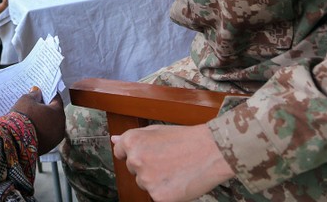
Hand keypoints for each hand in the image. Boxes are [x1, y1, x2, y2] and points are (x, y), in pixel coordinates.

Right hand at [10, 88, 64, 154]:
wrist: (15, 141)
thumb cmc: (23, 116)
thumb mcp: (26, 100)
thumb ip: (34, 95)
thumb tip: (38, 92)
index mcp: (58, 112)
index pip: (57, 99)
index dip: (49, 95)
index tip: (43, 93)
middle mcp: (61, 126)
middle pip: (55, 113)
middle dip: (47, 109)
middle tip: (37, 105)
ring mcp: (56, 139)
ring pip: (52, 126)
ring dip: (45, 121)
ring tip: (34, 118)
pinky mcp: (49, 148)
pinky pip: (47, 135)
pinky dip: (42, 131)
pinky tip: (32, 128)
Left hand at [110, 124, 234, 201]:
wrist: (212, 151)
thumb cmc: (186, 139)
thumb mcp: (157, 131)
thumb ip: (133, 137)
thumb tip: (114, 140)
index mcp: (132, 141)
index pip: (120, 152)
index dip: (135, 153)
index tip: (148, 154)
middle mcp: (136, 160)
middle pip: (133, 170)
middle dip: (147, 167)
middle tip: (168, 160)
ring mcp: (146, 180)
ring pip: (145, 184)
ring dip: (156, 181)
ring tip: (176, 169)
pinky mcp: (159, 197)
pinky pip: (157, 196)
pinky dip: (167, 192)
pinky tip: (179, 181)